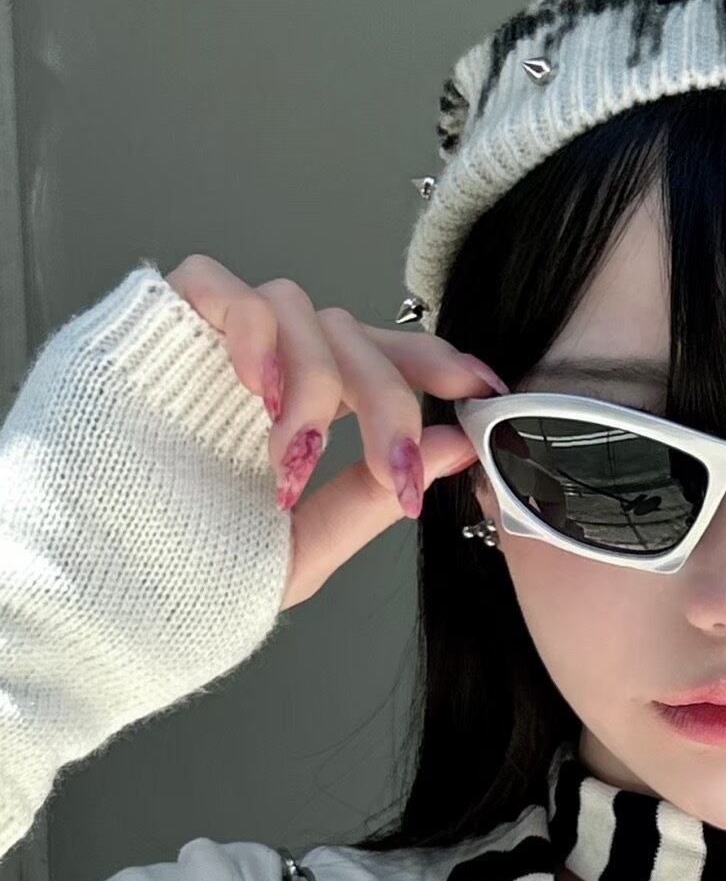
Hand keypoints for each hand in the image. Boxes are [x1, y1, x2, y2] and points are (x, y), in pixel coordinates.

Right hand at [164, 255, 509, 609]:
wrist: (88, 598)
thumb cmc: (181, 582)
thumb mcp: (296, 549)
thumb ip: (369, 498)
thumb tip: (457, 448)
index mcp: (293, 420)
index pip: (375, 363)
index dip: (432, 364)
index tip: (483, 388)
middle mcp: (257, 376)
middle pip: (350, 334)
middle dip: (387, 399)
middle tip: (393, 468)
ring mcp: (205, 349)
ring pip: (296, 307)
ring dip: (316, 377)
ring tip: (294, 451)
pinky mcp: (152, 327)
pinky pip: (215, 282)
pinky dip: (249, 330)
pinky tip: (256, 394)